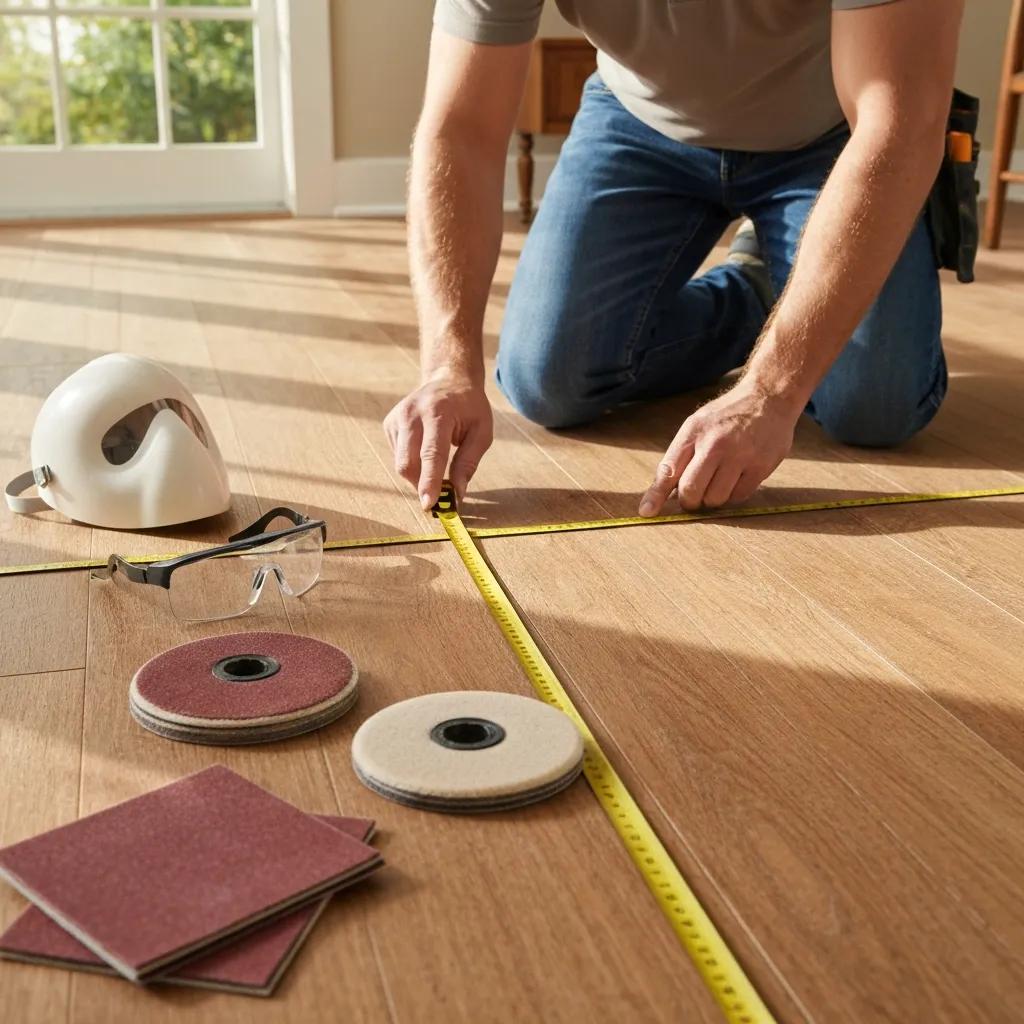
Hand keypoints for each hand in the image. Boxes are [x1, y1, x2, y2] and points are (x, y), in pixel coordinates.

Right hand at [384, 372, 493, 509]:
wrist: (448, 379)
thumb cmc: (469, 407)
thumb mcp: (481, 432)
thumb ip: (469, 463)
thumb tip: (458, 494)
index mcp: (438, 413)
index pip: (431, 454)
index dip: (429, 482)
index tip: (429, 505)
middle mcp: (411, 413)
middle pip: (408, 463)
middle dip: (421, 485)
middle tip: (439, 496)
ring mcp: (397, 417)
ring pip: (401, 463)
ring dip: (418, 476)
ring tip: (436, 468)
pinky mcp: (389, 423)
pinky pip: (398, 455)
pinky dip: (412, 463)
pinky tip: (424, 450)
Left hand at [639, 380, 799, 514]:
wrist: (768, 397)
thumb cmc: (727, 416)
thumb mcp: (697, 425)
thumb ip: (679, 456)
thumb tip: (664, 494)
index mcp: (693, 432)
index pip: (669, 470)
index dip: (656, 495)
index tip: (647, 512)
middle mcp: (715, 444)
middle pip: (691, 491)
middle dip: (689, 501)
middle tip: (694, 496)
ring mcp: (740, 455)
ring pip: (715, 499)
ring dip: (713, 499)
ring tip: (719, 481)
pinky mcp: (761, 466)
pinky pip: (739, 497)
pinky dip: (733, 495)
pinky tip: (737, 478)